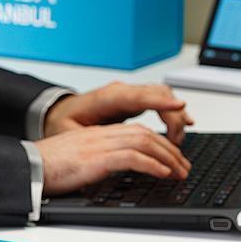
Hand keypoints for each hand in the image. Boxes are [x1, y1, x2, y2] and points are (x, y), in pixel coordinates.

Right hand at [36, 123, 191, 195]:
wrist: (26, 167)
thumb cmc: (43, 168)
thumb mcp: (75, 161)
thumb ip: (94, 161)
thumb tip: (114, 173)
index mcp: (95, 134)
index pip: (135, 132)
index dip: (158, 144)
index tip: (171, 159)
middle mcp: (100, 135)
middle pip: (145, 135)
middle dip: (170, 150)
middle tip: (183, 167)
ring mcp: (98, 145)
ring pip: (144, 143)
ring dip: (167, 158)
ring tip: (179, 172)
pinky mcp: (95, 159)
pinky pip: (131, 158)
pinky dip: (151, 165)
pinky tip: (162, 174)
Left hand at [44, 82, 194, 144]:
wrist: (60, 113)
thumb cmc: (63, 122)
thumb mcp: (67, 132)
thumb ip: (84, 139)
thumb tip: (99, 149)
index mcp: (105, 98)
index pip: (138, 96)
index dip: (160, 101)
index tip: (179, 106)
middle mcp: (121, 93)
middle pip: (158, 94)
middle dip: (173, 115)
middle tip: (176, 143)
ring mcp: (129, 96)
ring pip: (163, 96)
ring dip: (175, 116)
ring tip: (177, 142)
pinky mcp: (134, 103)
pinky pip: (160, 102)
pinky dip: (172, 114)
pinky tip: (181, 128)